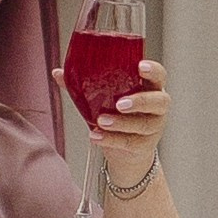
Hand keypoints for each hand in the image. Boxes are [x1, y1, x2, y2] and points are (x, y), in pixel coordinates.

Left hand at [72, 57, 169, 190]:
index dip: (153, 70)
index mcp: (148, 87)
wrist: (125, 151)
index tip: (140, 66)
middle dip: (141, 101)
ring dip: (121, 123)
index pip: (159, 75)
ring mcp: (154, 127)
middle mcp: (156, 107)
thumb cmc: (116, 115)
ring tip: (101, 121)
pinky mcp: (145, 145)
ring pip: (143, 124)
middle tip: (120, 104)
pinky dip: (111, 140)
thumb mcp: (102, 97)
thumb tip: (58, 73)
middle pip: (159, 101)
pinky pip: (130, 142)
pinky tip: (96, 136)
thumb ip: (83, 84)